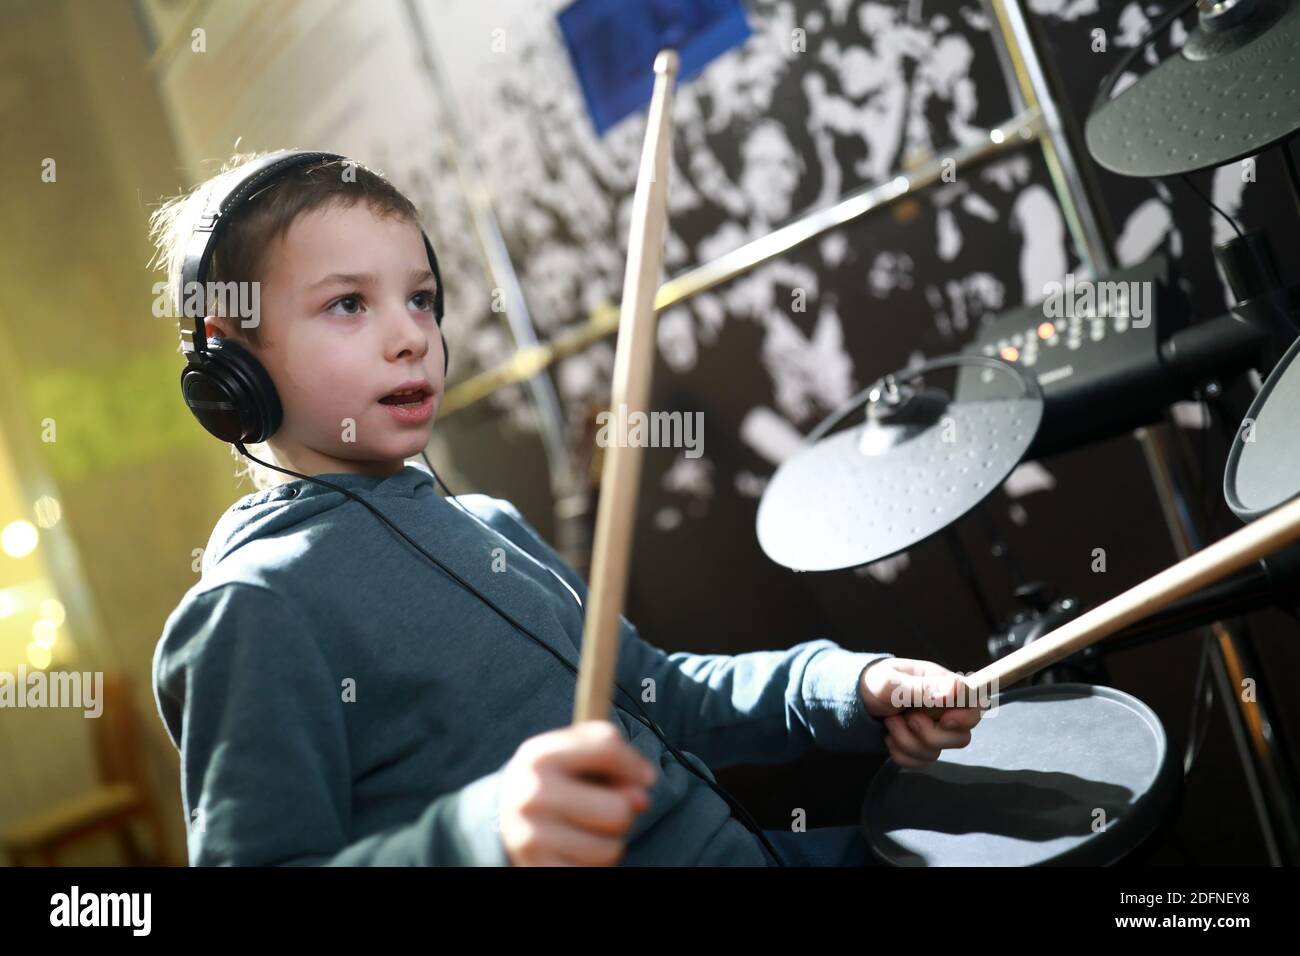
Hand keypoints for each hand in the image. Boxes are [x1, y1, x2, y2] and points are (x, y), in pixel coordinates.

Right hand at [499, 720, 657, 865]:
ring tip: (583, 828)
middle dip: (621, 811)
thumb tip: (641, 796)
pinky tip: (574, 849)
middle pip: (619, 809)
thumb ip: (609, 758)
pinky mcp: (540, 870)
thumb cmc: (549, 781)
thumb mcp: (569, 755)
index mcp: (540, 756)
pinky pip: (596, 871)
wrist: (498, 819)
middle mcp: (533, 795)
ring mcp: (533, 837)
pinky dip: (593, 863)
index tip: (645, 777)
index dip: (636, 765)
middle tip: (601, 808)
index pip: (607, 749)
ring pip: (611, 848)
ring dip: (608, 841)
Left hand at [858, 658, 983, 768]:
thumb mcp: (892, 682)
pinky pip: (920, 762)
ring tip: (890, 722)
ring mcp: (933, 731)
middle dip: (929, 734)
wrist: (853, 701)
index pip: (975, 706)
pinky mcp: (920, 747)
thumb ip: (923, 687)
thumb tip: (956, 689)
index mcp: (943, 687)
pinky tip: (889, 737)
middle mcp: (943, 711)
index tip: (944, 720)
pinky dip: (900, 754)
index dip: (966, 718)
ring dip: (907, 741)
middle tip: (908, 718)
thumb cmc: (874, 683)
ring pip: (936, 752)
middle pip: (961, 738)